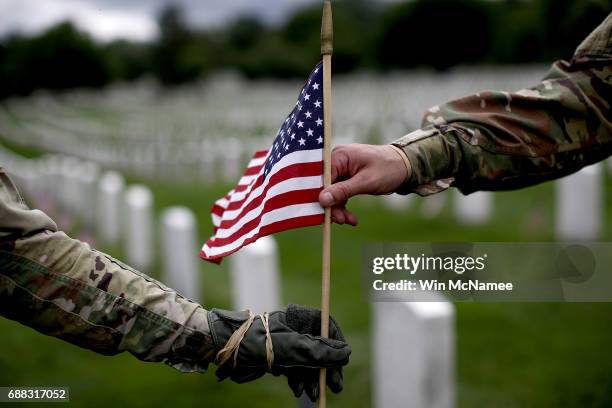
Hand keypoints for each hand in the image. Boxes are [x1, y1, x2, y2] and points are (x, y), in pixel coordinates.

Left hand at [208, 305, 349, 401]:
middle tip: (334, 387)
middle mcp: (296, 328)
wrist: (225, 352)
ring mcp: (287, 343)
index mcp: (300, 317)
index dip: (337, 345)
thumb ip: (320, 352)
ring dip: (312, 379)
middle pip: (320, 348)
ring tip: (312, 394)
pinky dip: (299, 380)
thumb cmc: (257, 342)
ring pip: (308, 362)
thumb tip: (346, 352)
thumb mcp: (292, 348)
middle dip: (326, 369)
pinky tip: (297, 390)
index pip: (327, 326)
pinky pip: (296, 369)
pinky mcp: (279, 357)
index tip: (342, 363)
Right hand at [318, 144, 409, 224]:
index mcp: (339, 155)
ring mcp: (341, 168)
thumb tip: (321, 200)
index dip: (320, 195)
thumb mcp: (366, 182)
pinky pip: (340, 193)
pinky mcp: (346, 177)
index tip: (325, 213)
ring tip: (348, 221)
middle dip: (332, 205)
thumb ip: (343, 190)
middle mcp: (337, 160)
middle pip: (325, 186)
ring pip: (332, 192)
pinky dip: (344, 205)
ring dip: (339, 208)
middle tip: (340, 221)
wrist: (405, 166)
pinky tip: (351, 218)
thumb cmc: (388, 169)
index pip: (321, 177)